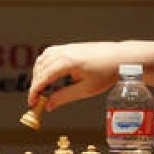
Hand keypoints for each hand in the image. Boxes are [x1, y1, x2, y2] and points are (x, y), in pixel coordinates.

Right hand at [28, 41, 153, 111]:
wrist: (121, 57)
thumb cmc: (107, 72)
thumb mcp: (86, 89)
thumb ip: (65, 97)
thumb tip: (49, 106)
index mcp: (67, 62)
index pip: (43, 77)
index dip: (34, 91)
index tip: (32, 103)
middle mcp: (64, 52)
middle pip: (40, 69)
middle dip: (35, 85)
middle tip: (36, 100)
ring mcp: (66, 48)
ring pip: (42, 60)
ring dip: (38, 74)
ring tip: (41, 89)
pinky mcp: (69, 47)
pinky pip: (49, 54)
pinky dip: (43, 65)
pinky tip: (46, 74)